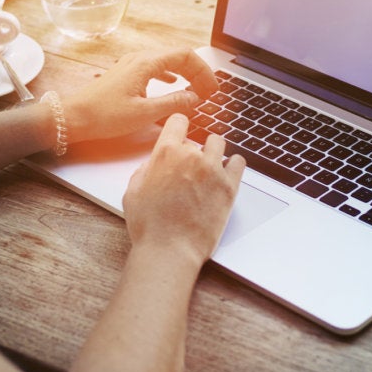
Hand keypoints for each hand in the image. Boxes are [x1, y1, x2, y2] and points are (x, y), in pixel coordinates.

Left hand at [62, 49, 217, 143]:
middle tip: (209, 92)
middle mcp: (139, 59)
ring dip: (185, 73)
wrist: (72, 118)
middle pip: (178, 56)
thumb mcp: (145, 113)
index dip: (204, 70)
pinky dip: (170, 75)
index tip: (213, 88)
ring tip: (196, 89)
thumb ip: (174, 103)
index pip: (186, 56)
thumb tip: (195, 98)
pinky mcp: (125, 75)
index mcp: (146, 64)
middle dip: (197, 72)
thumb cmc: (104, 116)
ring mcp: (130, 65)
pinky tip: (173, 83)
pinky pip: (155, 68)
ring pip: (166, 61)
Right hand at [123, 114, 245, 268]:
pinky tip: (225, 173)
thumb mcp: (133, 191)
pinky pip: (238, 162)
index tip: (180, 133)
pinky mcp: (229, 186)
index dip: (179, 127)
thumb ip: (146, 170)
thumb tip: (154, 164)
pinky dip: (233, 164)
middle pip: (198, 138)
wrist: (169, 250)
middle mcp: (191, 156)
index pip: (178, 121)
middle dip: (194, 151)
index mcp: (165, 153)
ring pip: (219, 144)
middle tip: (189, 169)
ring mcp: (212, 170)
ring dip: (214, 153)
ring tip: (208, 169)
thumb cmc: (149, 226)